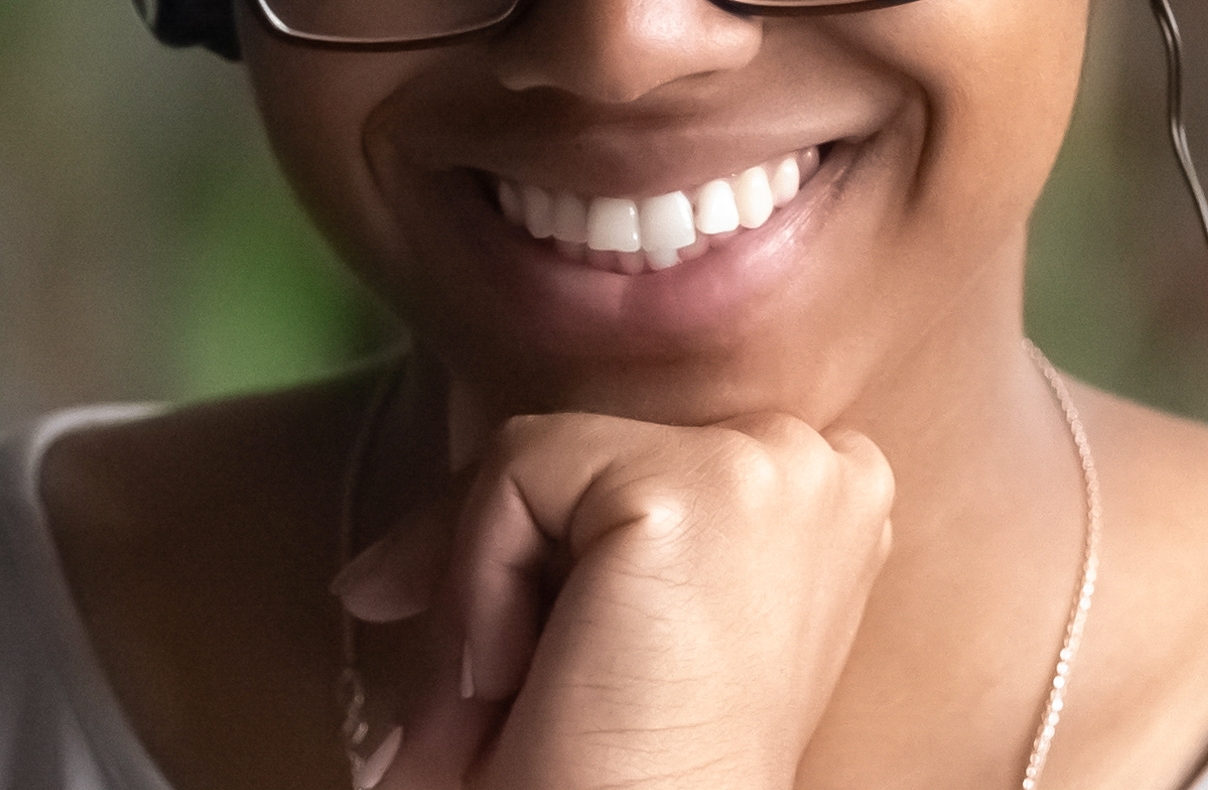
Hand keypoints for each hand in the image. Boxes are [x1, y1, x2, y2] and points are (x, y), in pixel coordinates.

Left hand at [333, 412, 898, 789]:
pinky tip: (515, 680)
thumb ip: (572, 552)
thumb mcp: (619, 641)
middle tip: (471, 690)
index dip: (547, 547)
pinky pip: (516, 475)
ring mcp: (770, 468)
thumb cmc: (633, 784)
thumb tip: (380, 572)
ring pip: (543, 459)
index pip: (640, 465)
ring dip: (484, 587)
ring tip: (500, 702)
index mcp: (827, 509)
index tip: (487, 650)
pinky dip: (476, 585)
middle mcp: (821, 470)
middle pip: (591, 451)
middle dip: (499, 561)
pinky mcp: (698, 487)